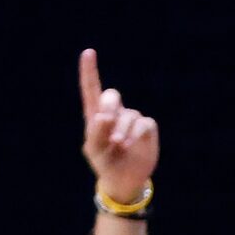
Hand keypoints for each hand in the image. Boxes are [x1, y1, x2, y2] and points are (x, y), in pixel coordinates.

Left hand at [78, 50, 157, 205]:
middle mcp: (115, 113)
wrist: (124, 181)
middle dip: (109, 106)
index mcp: (96, 116)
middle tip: (106, 121)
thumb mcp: (94, 150)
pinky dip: (136, 133)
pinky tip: (130, 144)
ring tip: (118, 145)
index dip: (90, 71)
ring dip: (122, 130)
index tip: (88, 53)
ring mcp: (131, 120)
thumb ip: (95, 132)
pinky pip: (144, 123)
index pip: (92, 89)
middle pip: (112, 95)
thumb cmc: (105, 163)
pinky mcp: (146, 128)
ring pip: (129, 114)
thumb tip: (105, 116)